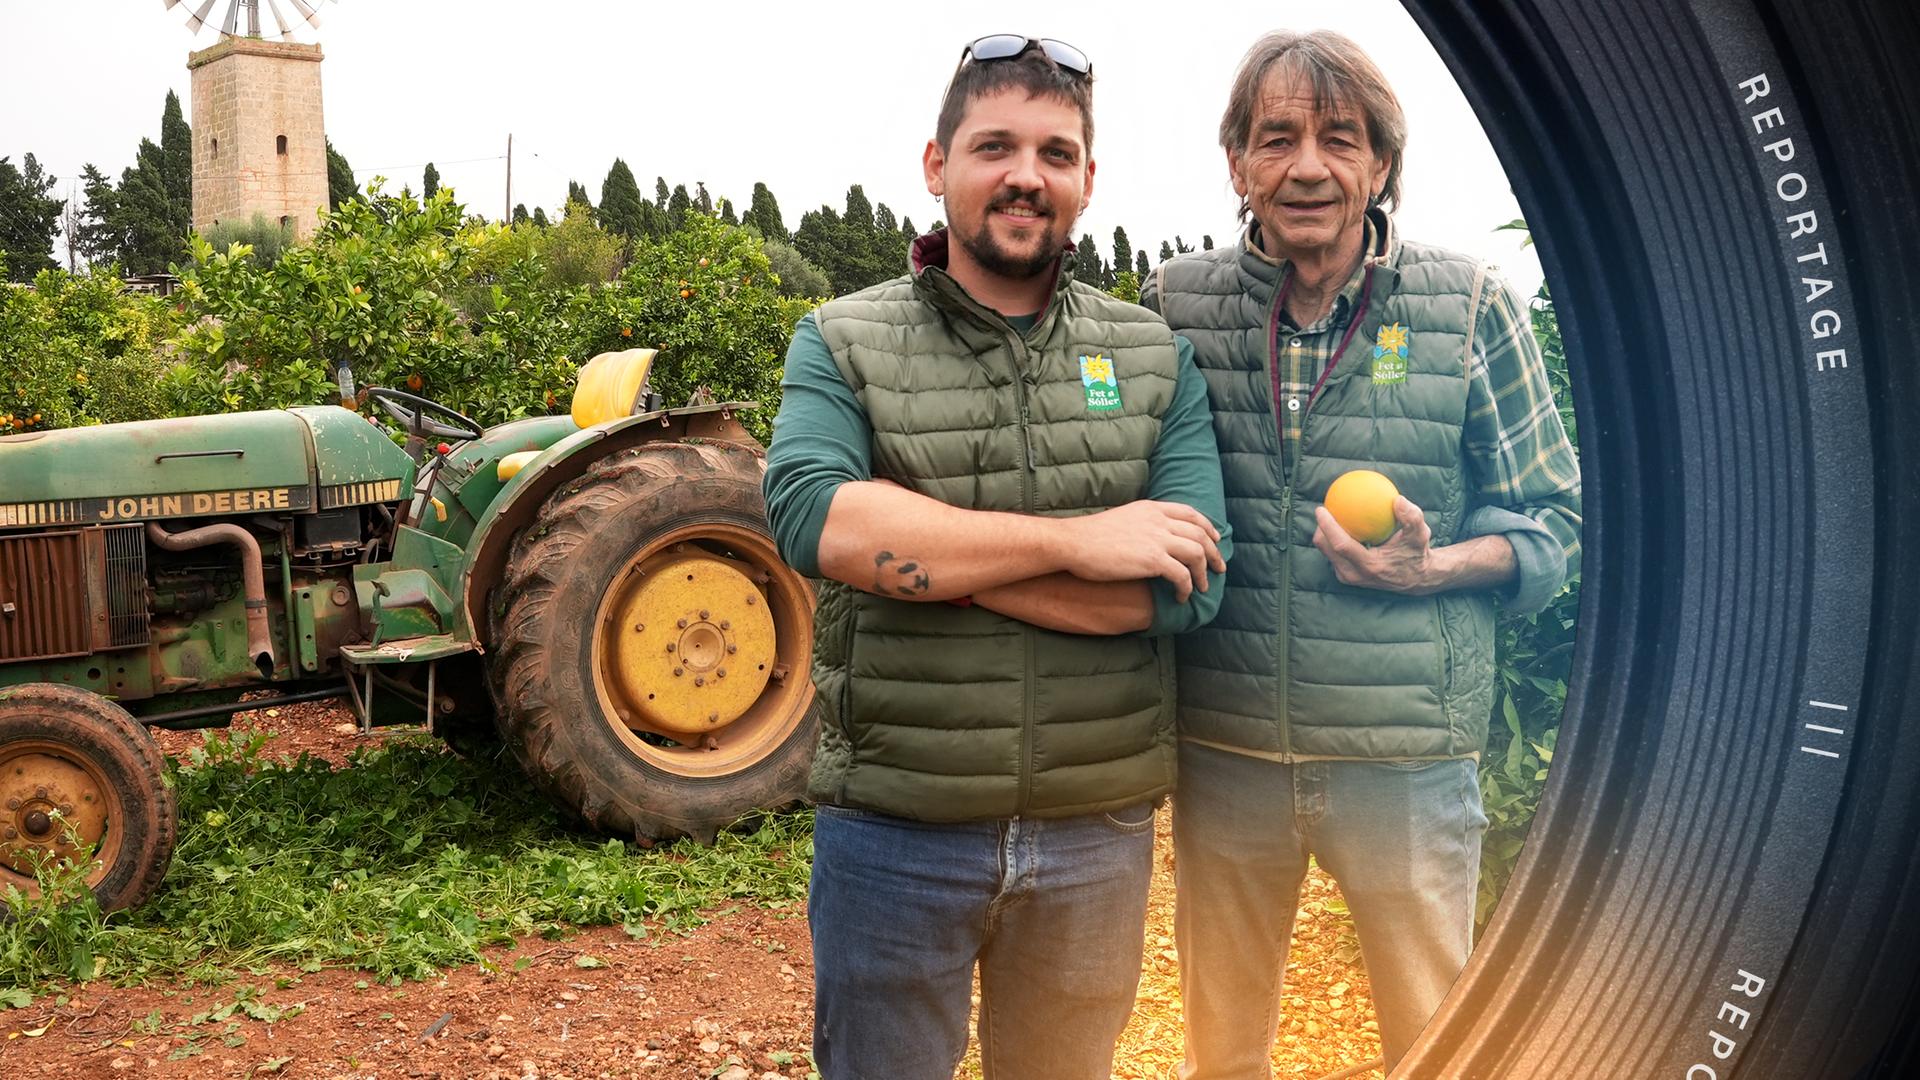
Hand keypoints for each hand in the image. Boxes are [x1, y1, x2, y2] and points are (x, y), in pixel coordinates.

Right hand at [1057, 500, 1224, 601]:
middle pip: (1200, 534)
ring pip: (1196, 553)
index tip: (1215, 540)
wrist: (1073, 542)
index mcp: (1151, 508)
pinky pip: (1182, 575)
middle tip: (1219, 568)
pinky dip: (1187, 587)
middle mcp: (1158, 520)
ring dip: (1203, 573)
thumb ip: (1143, 524)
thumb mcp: (1123, 518)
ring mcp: (1157, 539)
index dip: (1208, 527)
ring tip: (1203, 587)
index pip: (1190, 513)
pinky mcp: (1152, 560)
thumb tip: (1153, 540)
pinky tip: (1182, 597)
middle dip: (1213, 553)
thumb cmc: (1090, 536)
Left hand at [1313, 496, 1441, 594]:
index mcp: (1369, 565)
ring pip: (1327, 553)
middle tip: (1323, 509)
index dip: (1327, 526)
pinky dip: (1331, 540)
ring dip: (1324, 535)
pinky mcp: (1348, 577)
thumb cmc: (1416, 552)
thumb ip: (1412, 517)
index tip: (1321, 509)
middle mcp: (1355, 574)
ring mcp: (1350, 578)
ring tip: (1328, 516)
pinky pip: (1333, 556)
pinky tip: (1337, 525)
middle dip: (1320, 528)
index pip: (1341, 545)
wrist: (1416, 578)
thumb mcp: (1420, 534)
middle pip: (1326, 549)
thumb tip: (1398, 499)